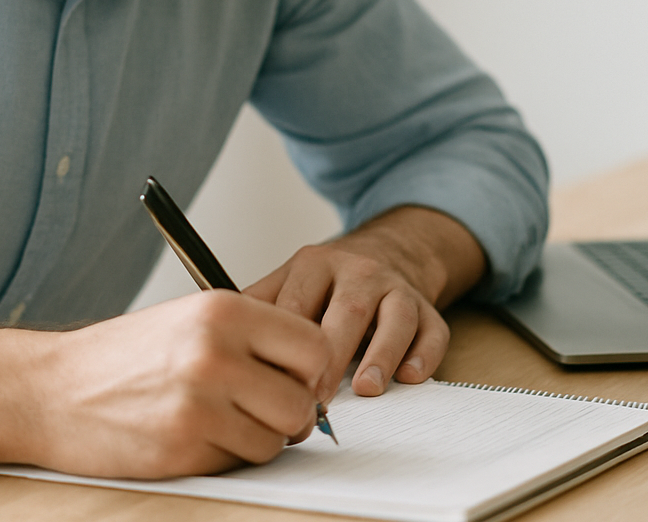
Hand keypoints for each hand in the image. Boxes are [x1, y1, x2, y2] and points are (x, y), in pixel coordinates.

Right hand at [0, 291, 327, 479]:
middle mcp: (216, 352)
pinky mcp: (183, 448)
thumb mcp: (191, 319)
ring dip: (259, 438)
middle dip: (291, 413)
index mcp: (223, 310)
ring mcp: (200, 403)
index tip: (298, 381)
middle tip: (265, 410)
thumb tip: (315, 371)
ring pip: (277, 439)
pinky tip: (194, 437)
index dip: (313, 371)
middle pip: (303, 400)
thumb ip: (253, 338)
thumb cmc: (122, 356)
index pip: (313, 345)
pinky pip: (240, 462)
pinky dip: (227, 457)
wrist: (49, 390)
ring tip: (222, 421)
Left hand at [243, 206, 485, 402]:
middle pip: (347, 310)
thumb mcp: (289, 280)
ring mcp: (396, 288)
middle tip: (315, 396)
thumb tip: (213, 335)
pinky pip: (433, 330)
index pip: (298, 303)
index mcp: (316, 265)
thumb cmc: (328, 282)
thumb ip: (258, 305)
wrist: (388, 251)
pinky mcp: (427, 308)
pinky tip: (410, 377)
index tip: (274, 380)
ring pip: (395, 317)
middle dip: (331, 355)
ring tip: (367, 388)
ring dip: (381, 354)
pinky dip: (424, 354)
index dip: (286, 344)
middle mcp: (358, 271)